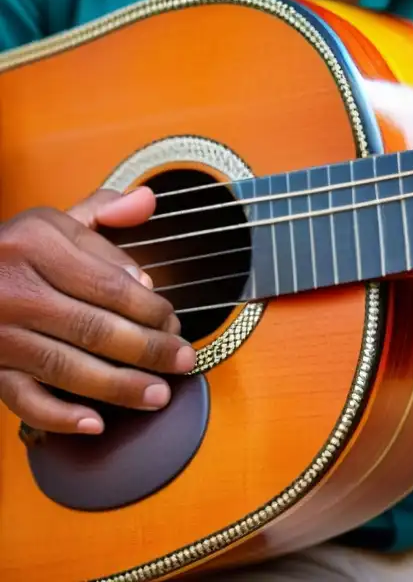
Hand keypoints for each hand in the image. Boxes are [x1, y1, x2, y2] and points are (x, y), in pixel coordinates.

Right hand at [0, 188, 195, 434]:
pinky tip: (96, 423)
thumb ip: (105, 211)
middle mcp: (13, 289)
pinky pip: (23, 399)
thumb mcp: (56, 222)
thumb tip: (147, 202)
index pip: (109, 285)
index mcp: (35, 245)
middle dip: (148, 350)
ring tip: (158, 394)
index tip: (174, 321)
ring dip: (119, 387)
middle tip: (183, 361)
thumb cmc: (16, 253)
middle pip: (94, 328)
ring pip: (66, 367)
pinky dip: (60, 416)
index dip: (150, 308)